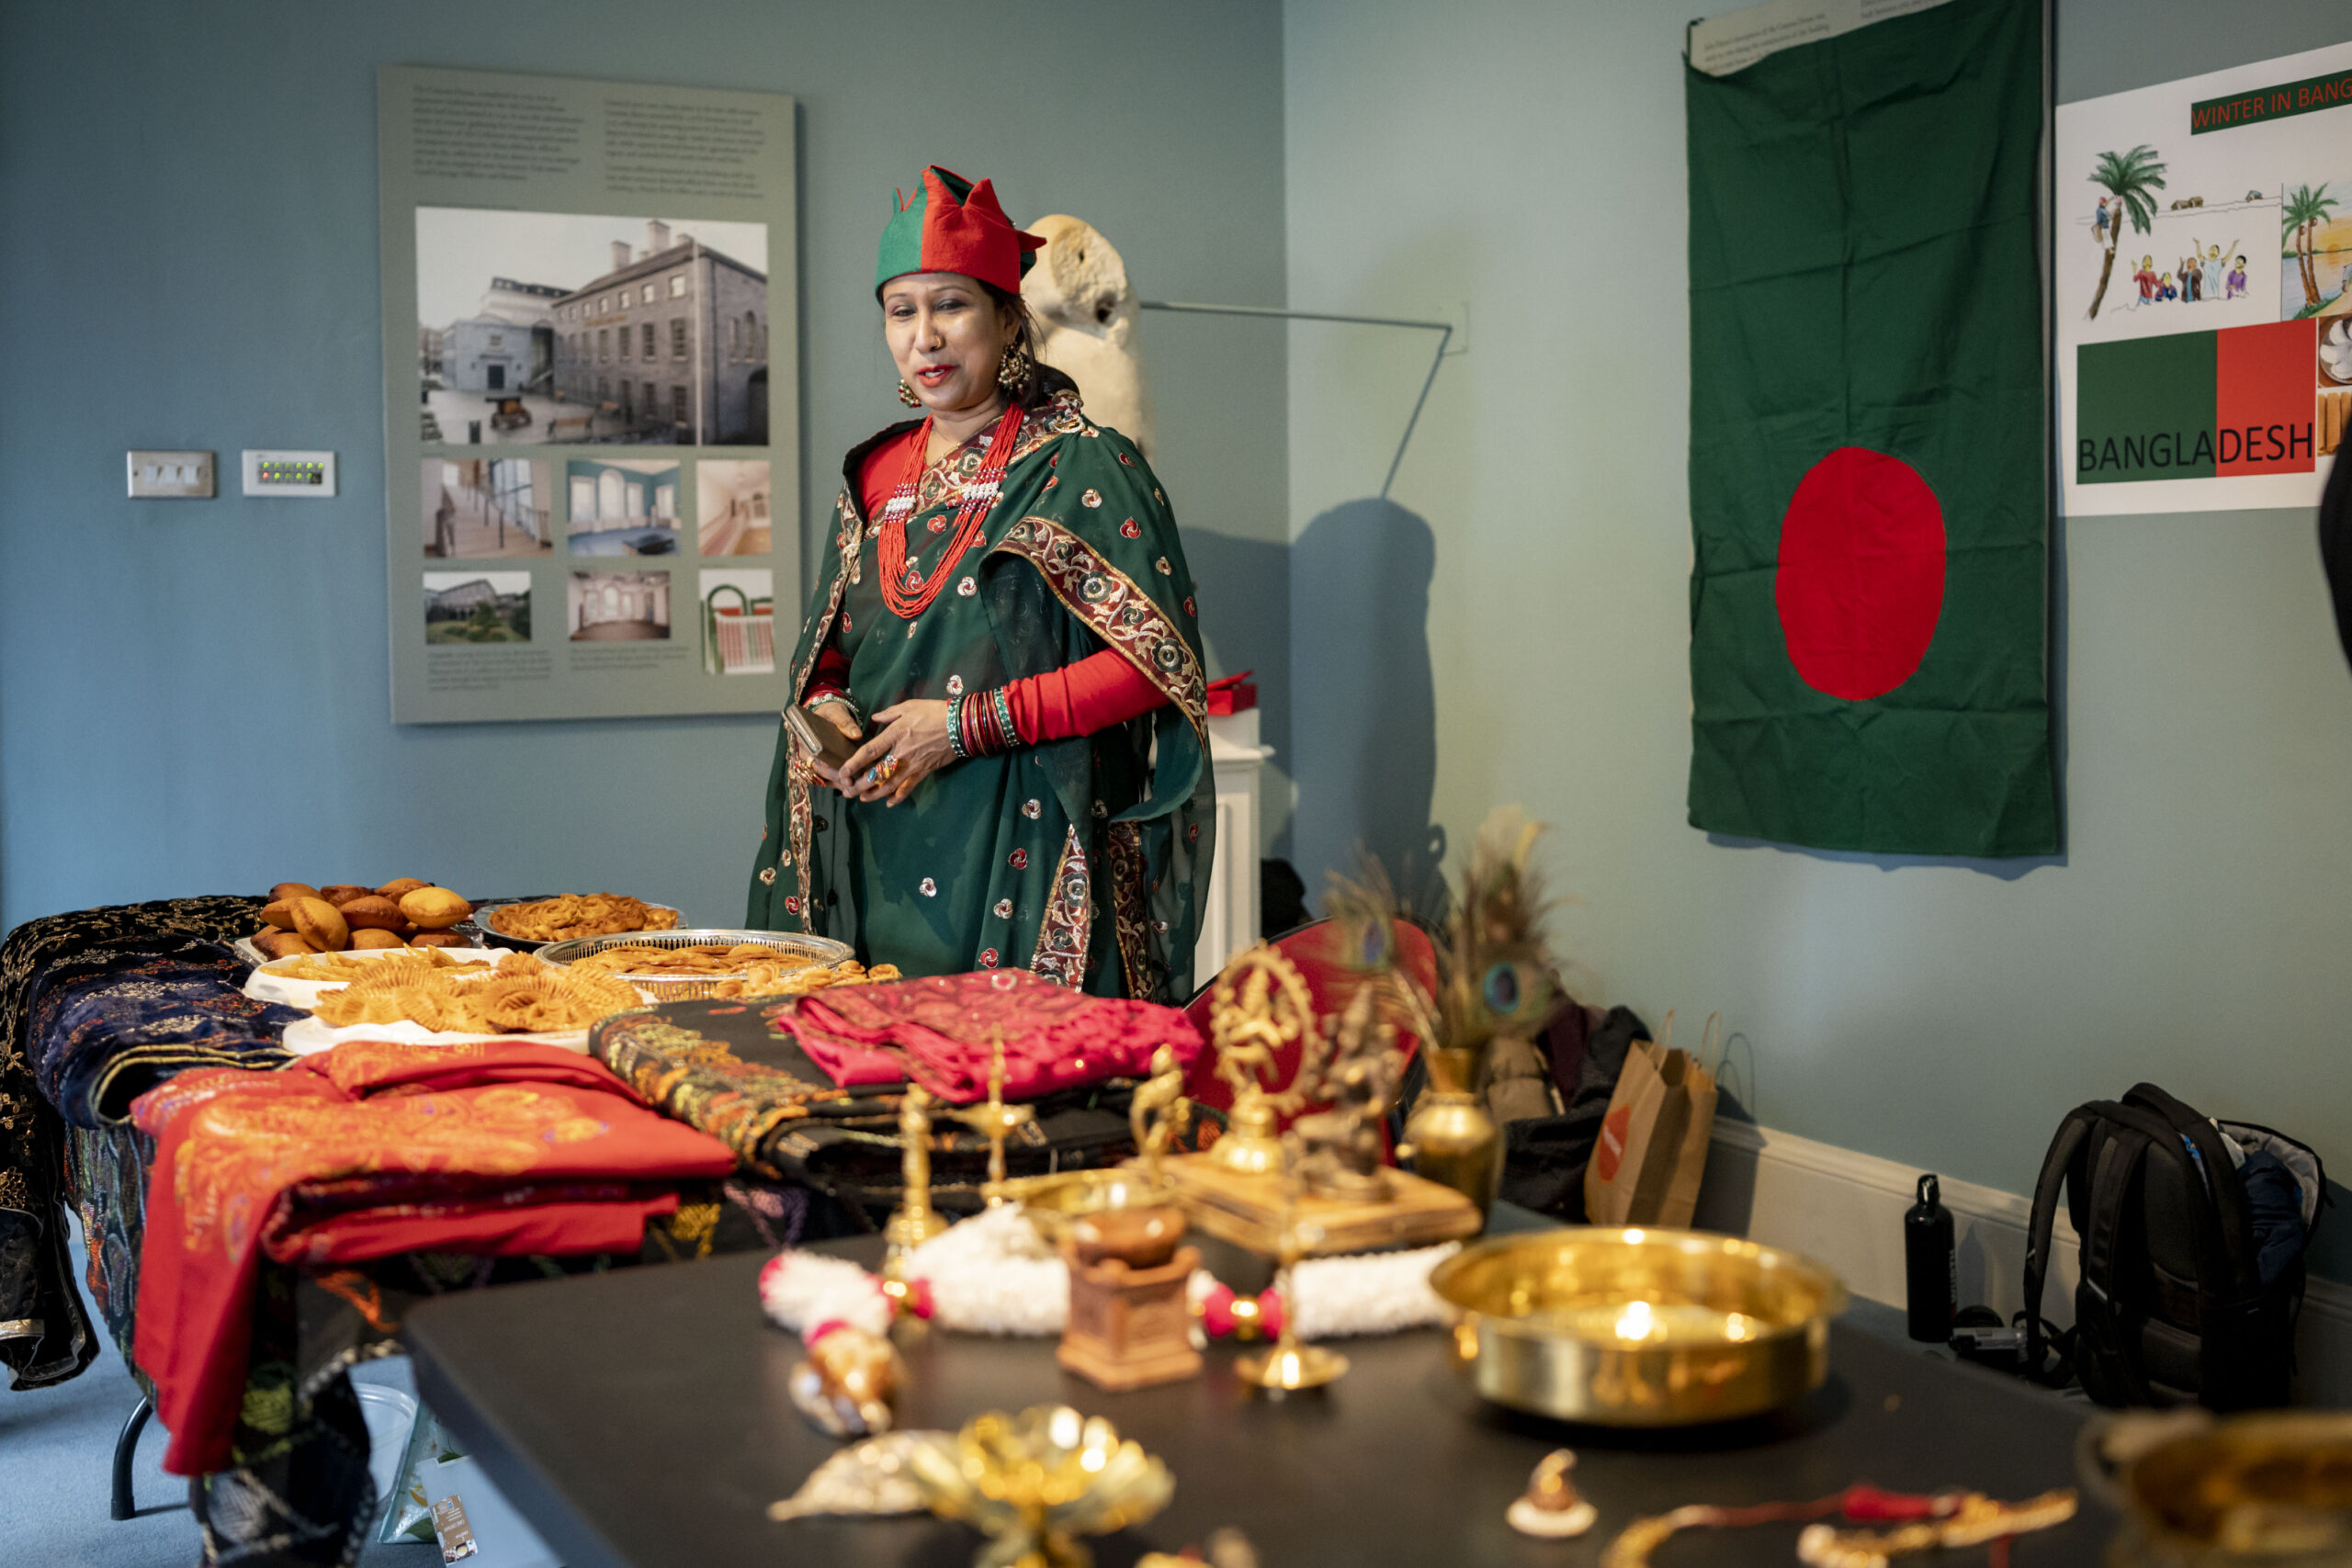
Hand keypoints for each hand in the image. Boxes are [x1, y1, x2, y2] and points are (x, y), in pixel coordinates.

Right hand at [800, 702, 863, 789]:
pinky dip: (838, 783)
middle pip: (818, 769)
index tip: (835, 769)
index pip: (811, 754)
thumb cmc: (830, 713)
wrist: (829, 715)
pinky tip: (851, 786)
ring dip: (837, 783)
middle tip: (849, 782)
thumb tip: (856, 734)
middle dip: (834, 777)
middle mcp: (806, 752)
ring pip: (823, 776)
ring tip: (852, 787)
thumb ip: (845, 722)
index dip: (822, 764)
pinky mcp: (823, 766)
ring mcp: (814, 761)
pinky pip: (828, 778)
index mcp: (804, 738)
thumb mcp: (836, 712)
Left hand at [838, 699, 953, 805]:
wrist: (960, 725)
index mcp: (895, 734)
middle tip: (847, 792)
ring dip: (874, 794)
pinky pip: (909, 788)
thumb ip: (889, 713)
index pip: (870, 752)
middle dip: (860, 785)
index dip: (854, 764)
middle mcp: (901, 753)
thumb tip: (874, 718)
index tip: (843, 772)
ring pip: (890, 785)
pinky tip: (890, 803)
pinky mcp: (924, 772)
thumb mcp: (909, 706)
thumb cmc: (934, 712)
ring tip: (862, 798)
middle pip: (876, 773)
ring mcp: (913, 765)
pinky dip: (899, 797)